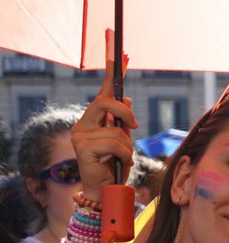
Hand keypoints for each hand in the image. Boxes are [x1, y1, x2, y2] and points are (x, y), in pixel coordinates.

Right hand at [72, 34, 136, 201]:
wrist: (104, 192)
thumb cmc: (114, 167)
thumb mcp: (123, 142)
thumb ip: (123, 122)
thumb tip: (127, 97)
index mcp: (93, 120)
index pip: (103, 91)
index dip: (112, 72)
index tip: (120, 51)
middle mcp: (82, 124)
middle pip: (106, 102)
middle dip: (125, 113)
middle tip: (134, 127)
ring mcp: (80, 135)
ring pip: (117, 130)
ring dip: (128, 146)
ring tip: (122, 159)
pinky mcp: (82, 148)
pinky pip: (116, 144)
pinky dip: (124, 155)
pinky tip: (117, 164)